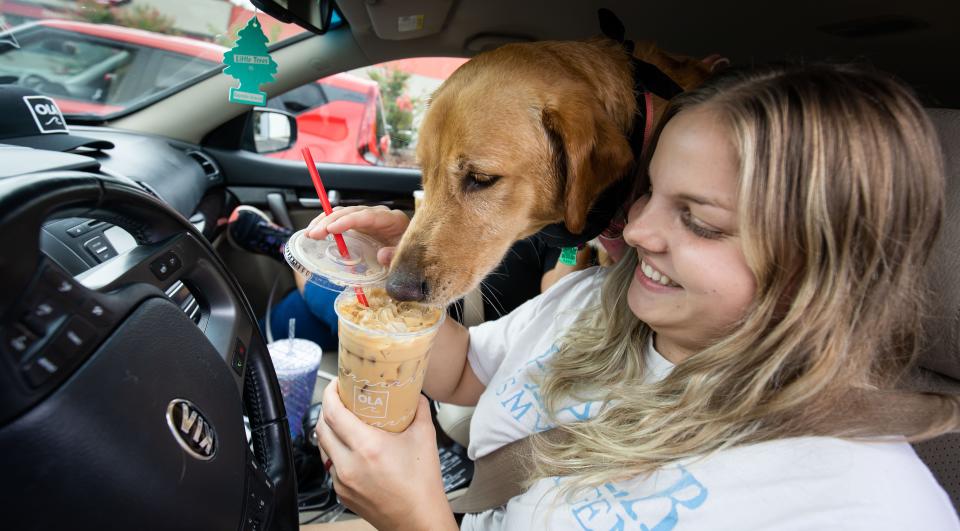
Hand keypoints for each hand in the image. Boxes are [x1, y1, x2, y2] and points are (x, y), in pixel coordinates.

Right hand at [306, 205, 409, 265]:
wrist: (414, 252)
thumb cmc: (411, 253)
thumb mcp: (408, 257)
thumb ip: (396, 256)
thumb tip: (382, 255)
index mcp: (392, 220)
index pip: (367, 216)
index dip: (348, 221)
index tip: (332, 229)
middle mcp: (379, 215)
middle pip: (352, 212)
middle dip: (330, 221)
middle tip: (314, 234)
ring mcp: (369, 219)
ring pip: (344, 213)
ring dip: (325, 221)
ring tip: (310, 232)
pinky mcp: (361, 225)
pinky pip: (343, 220)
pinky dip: (329, 224)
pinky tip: (317, 231)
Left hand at [316, 381, 456, 530]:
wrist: (418, 521)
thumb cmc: (422, 486)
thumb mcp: (425, 437)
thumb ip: (418, 409)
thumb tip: (413, 394)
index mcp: (367, 448)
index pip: (333, 413)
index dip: (330, 394)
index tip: (337, 385)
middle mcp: (349, 465)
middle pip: (321, 427)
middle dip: (327, 408)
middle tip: (340, 399)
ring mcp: (342, 481)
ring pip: (322, 447)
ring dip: (329, 430)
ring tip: (344, 421)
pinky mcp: (341, 493)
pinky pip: (330, 465)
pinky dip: (335, 451)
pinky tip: (350, 447)